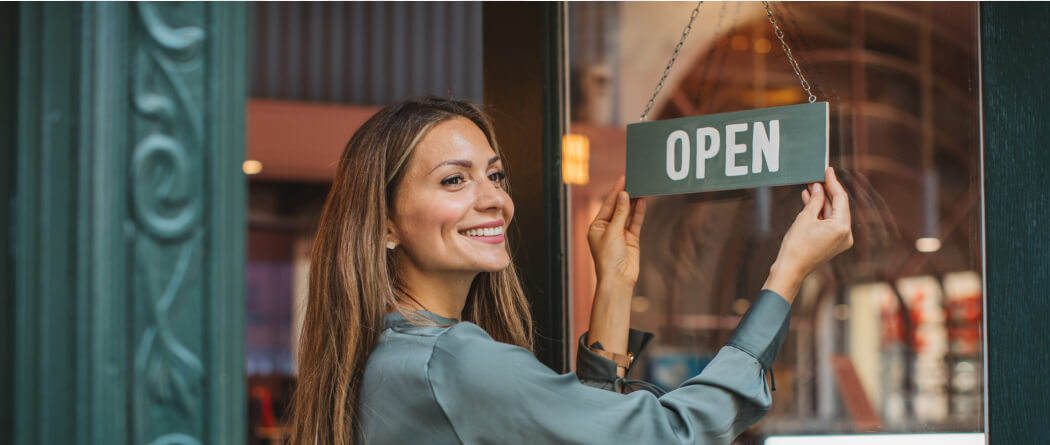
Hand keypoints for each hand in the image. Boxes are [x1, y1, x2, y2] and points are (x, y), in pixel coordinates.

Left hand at [588, 176, 646, 287]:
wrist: (618, 279)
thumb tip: (624, 195)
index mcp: (596, 226)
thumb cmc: (608, 258)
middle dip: (626, 195)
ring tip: (641, 188)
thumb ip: (620, 213)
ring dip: (634, 202)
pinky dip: (639, 212)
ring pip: (628, 214)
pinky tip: (643, 201)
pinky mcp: (631, 239)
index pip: (607, 205)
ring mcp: (620, 233)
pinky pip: (635, 222)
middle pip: (618, 208)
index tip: (623, 179)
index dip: (615, 192)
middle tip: (634, 181)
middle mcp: (607, 229)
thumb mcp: (612, 232)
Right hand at [764, 167, 853, 301]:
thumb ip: (815, 200)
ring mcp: (841, 240)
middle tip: (817, 178)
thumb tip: (818, 187)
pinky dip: (821, 213)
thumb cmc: (796, 246)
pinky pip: (830, 223)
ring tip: (810, 188)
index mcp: (842, 227)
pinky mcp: (834, 243)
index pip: (840, 198)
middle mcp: (846, 234)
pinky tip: (810, 202)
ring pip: (833, 214)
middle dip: (827, 192)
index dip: (832, 182)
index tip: (827, 170)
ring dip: (822, 202)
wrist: (791, 269)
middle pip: (839, 206)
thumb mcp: (805, 218)